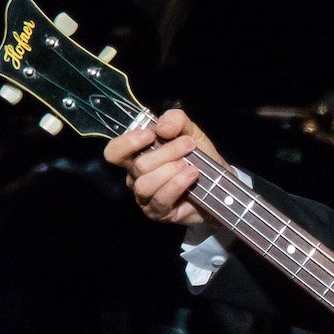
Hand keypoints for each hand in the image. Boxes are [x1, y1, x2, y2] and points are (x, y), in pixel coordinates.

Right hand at [103, 108, 227, 227]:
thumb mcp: (190, 131)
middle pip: (138, 165)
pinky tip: (192, 175)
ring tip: (191, 165)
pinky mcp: (158, 213)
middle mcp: (136, 177)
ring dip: (170, 170)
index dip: (128, 142)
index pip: (114, 152)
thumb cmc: (198, 157)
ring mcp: (145, 198)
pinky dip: (177, 184)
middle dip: (166, 152)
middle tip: (188, 145)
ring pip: (145, 184)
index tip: (151, 134)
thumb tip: (162, 128)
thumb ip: (176, 120)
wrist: (219, 183)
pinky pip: (160, 199)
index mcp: (136, 156)